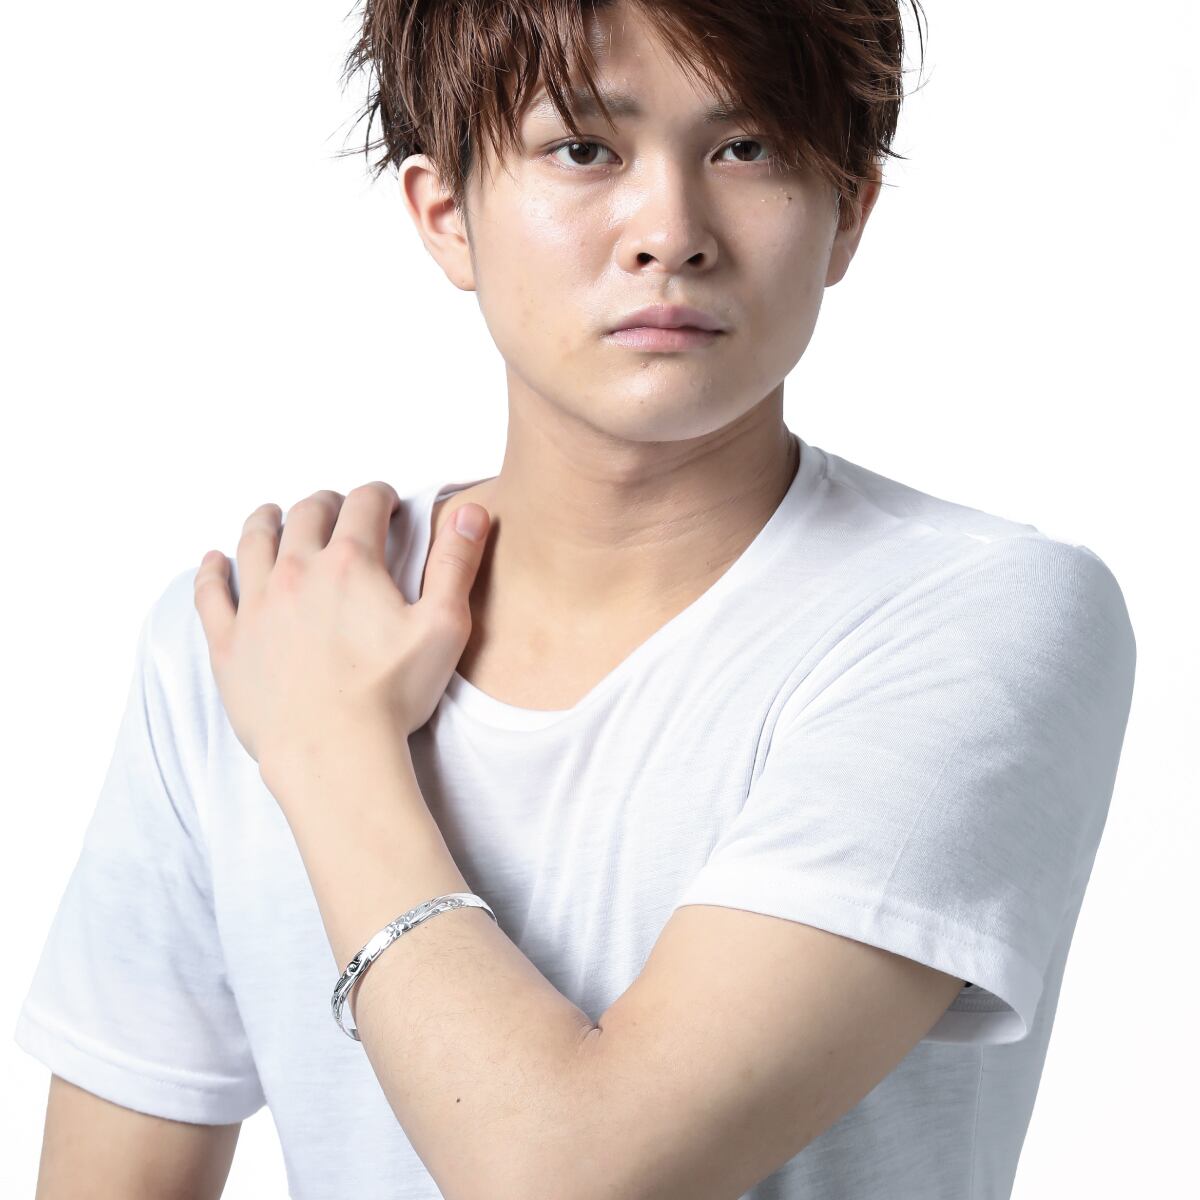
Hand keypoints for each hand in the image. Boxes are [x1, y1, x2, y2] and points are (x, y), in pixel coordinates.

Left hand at [193, 481, 489, 770]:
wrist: (334, 752)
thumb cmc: (391, 695)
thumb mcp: (444, 626)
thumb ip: (456, 563)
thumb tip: (471, 512)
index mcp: (351, 563)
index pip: (364, 504)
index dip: (379, 496)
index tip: (386, 502)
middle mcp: (298, 572)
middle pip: (306, 514)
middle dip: (326, 503)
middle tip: (336, 508)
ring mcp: (257, 605)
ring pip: (254, 542)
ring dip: (266, 521)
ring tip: (273, 516)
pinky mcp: (230, 642)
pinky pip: (211, 594)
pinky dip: (212, 571)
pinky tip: (214, 561)